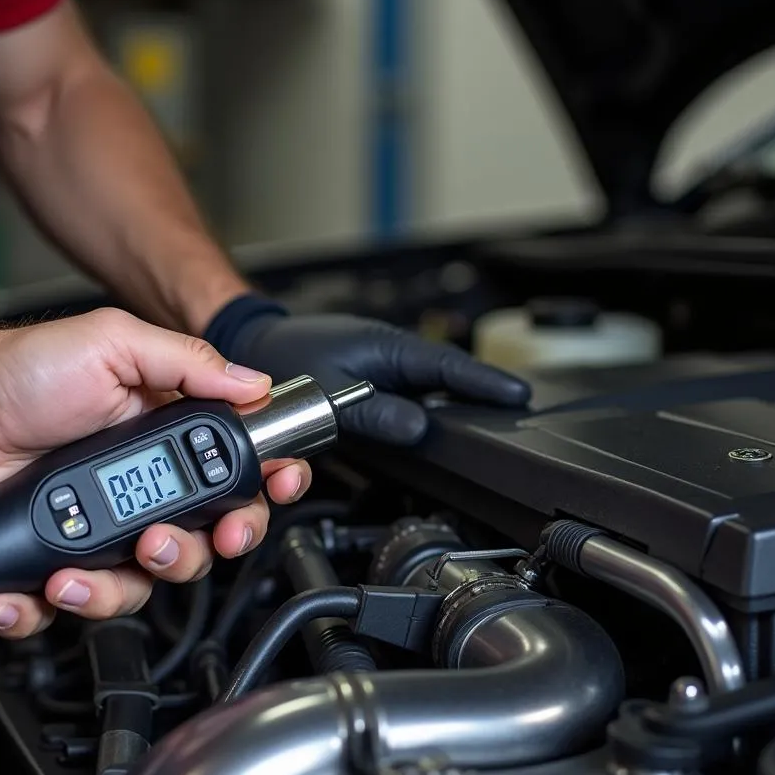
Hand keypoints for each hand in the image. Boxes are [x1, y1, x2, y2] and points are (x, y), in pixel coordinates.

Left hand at [0, 309, 309, 637]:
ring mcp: (108, 530)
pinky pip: (76, 604)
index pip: (244, 473)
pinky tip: (39, 585)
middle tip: (161, 540)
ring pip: (146, 585)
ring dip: (117, 588)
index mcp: (173, 439)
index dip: (269, 489)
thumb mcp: (115, 344)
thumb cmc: (27, 370)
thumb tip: (253, 383)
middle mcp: (150, 489)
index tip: (272, 490)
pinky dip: (52, 609)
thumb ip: (187, 362)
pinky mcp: (63, 560)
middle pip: (207, 543)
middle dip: (196, 552)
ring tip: (81, 568)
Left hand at [223, 311, 529, 444]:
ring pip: (428, 386)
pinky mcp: (370, 379)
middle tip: (517, 407)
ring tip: (491, 412)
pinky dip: (424, 405)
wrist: (254, 346)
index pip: (449, 367)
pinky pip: (406, 393)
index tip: (519, 394)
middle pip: (447, 376)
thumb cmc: (285, 358)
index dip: (485, 383)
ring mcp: (381, 366)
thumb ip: (375, 413)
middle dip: (482, 389)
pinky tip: (437, 418)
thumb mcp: (331, 393)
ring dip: (456, 398)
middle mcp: (388, 355)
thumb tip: (418, 428)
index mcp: (386, 348)